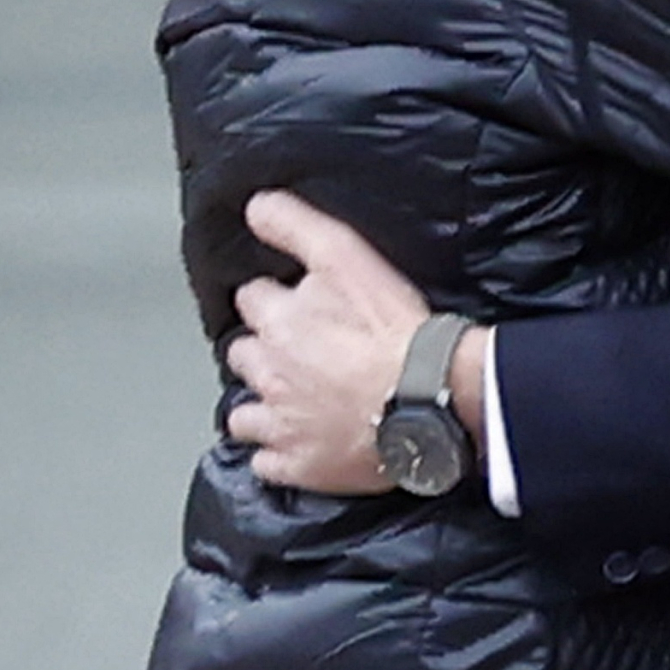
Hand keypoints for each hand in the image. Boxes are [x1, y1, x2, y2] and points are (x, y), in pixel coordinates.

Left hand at [224, 191, 486, 492]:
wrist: (426, 395)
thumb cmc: (392, 329)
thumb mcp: (346, 256)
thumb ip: (296, 226)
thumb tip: (255, 205)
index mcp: (278, 321)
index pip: (252, 298)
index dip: (273, 297)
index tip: (291, 302)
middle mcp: (269, 371)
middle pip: (243, 354)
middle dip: (262, 349)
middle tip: (293, 350)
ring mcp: (280, 423)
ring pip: (243, 414)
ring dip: (258, 405)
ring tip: (287, 399)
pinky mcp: (297, 464)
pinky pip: (266, 463)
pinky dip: (275, 454)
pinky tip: (295, 443)